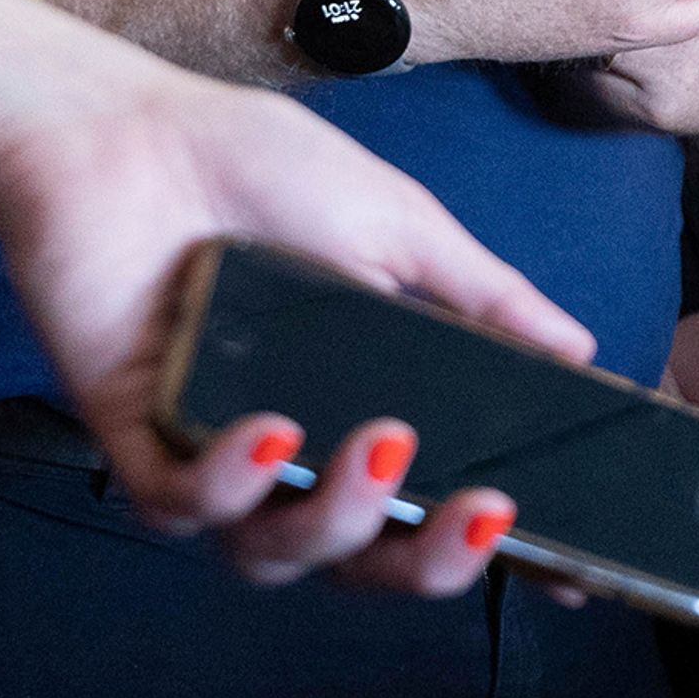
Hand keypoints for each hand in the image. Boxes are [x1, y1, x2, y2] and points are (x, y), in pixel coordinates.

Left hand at [0, 0, 574, 589]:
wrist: (119, 127)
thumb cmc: (251, 166)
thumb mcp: (400, 225)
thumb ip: (486, 298)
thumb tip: (579, 349)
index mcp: (368, 406)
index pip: (441, 505)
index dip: (502, 552)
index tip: (574, 571)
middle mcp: (297, 451)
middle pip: (368, 561)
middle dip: (434, 563)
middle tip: (483, 512)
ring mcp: (214, 451)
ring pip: (276, 555)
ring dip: (339, 521)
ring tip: (379, 448)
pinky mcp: (134, 438)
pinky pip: (179, 508)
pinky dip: (229, 486)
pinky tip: (272, 435)